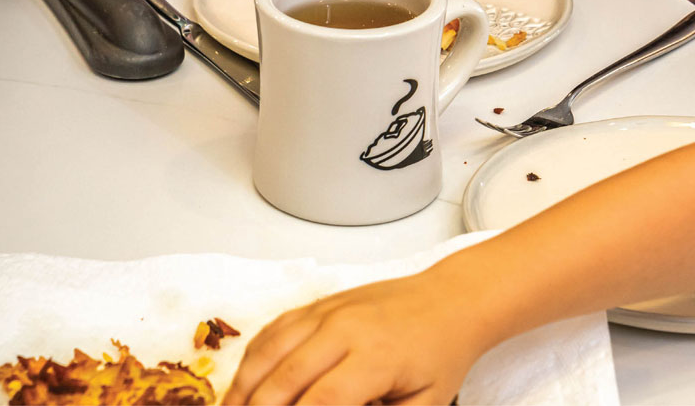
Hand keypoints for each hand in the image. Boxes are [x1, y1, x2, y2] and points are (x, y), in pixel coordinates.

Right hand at [223, 267, 484, 405]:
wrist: (450, 299)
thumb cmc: (440, 355)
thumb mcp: (425, 405)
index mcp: (375, 358)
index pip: (322, 401)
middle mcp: (345, 328)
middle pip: (286, 376)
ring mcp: (329, 310)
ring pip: (270, 349)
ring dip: (243, 387)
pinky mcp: (320, 303)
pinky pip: (275, 328)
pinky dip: (253, 357)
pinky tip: (243, 384)